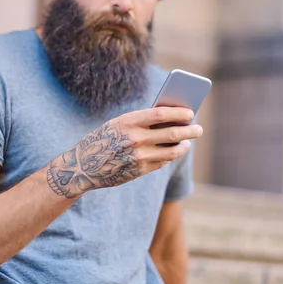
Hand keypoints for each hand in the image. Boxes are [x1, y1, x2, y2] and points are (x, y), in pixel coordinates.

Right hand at [47, 107, 201, 198]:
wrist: (84, 166)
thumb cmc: (103, 139)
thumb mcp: (118, 125)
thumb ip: (140, 122)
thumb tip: (170, 119)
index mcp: (128, 122)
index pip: (160, 114)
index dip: (178, 113)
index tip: (190, 113)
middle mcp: (134, 139)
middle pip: (171, 133)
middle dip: (189, 131)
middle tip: (198, 129)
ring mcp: (138, 156)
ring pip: (171, 151)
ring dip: (184, 146)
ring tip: (188, 143)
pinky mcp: (139, 170)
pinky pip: (161, 162)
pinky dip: (169, 156)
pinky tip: (173, 152)